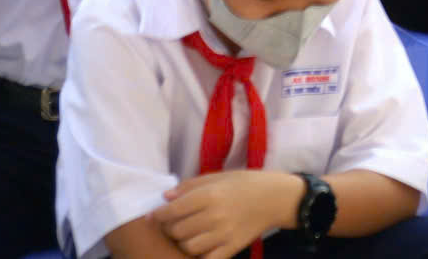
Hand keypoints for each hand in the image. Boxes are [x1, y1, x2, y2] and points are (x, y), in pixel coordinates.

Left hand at [157, 169, 304, 258]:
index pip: (173, 210)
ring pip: (188, 248)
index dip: (158, 215)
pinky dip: (199, 256)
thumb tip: (165, 197)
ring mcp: (224, 234)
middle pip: (178, 231)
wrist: (275, 198)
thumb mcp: (219, 175)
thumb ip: (191, 185)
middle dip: (170, 229)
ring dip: (182, 243)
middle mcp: (215, 216)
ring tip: (186, 236)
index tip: (152, 217)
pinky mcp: (232, 248)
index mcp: (210, 194)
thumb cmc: (245, 183)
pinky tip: (199, 247)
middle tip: (171, 225)